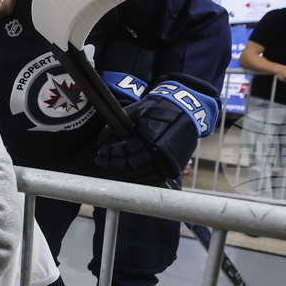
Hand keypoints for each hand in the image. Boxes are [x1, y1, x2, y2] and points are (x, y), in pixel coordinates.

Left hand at [95, 75, 219, 181]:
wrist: (185, 109)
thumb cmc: (158, 108)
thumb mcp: (134, 112)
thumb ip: (116, 127)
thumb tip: (100, 141)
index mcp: (150, 138)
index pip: (124, 152)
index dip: (109, 154)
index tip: (100, 152)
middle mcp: (159, 153)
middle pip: (130, 165)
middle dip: (113, 163)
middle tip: (101, 159)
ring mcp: (167, 161)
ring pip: (141, 174)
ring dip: (124, 170)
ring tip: (113, 163)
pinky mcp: (173, 166)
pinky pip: (153, 177)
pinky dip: (139, 176)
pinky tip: (128, 170)